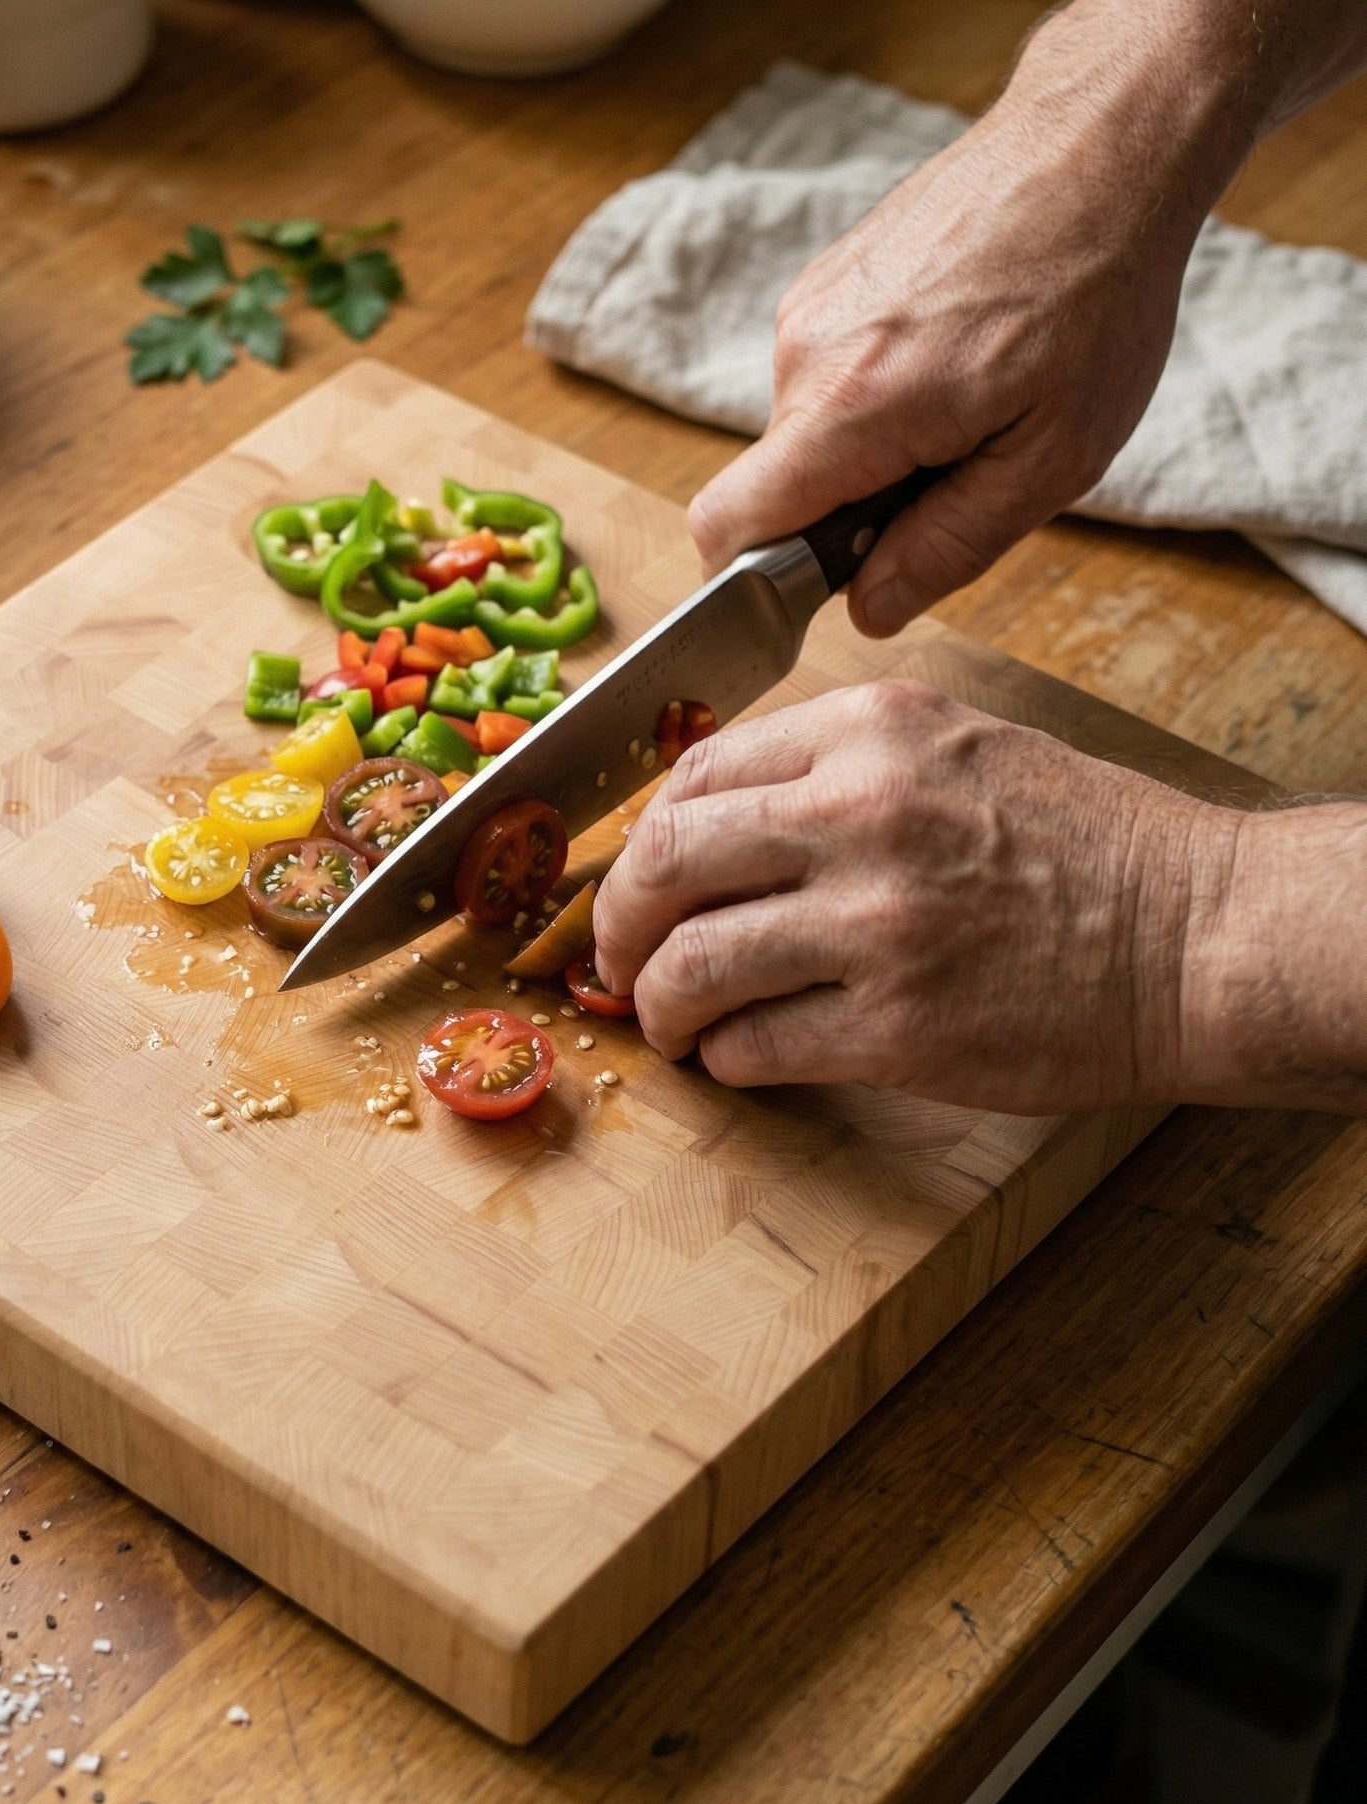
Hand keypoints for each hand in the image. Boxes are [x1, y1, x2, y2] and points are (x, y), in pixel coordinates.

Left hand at [591, 680, 1241, 1113]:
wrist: (1198, 935)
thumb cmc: (1086, 846)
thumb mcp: (957, 749)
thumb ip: (836, 767)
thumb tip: (710, 821)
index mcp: (872, 732)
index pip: (693, 774)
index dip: (643, 840)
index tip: (639, 882)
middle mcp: (862, 815)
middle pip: (664, 863)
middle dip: (616, 923)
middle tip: (616, 959)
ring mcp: (876, 925)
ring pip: (690, 965)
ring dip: (658, 1006)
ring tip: (669, 1024)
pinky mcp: (896, 1029)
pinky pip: (753, 1045)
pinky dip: (726, 1058)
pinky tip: (739, 1056)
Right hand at [688, 8, 1244, 635]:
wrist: (1100, 148)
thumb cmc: (1094, 297)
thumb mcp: (1051, 459)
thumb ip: (947, 548)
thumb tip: (868, 611)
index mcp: (850, 408)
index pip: (728, 526)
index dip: (755, 581)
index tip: (824, 584)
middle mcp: (805, 355)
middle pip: (777, 487)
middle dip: (844, 511)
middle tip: (952, 477)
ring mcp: (808, 310)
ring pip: (806, 434)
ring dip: (869, 450)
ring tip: (966, 404)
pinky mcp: (823, 283)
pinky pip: (824, 378)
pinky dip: (874, 396)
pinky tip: (951, 361)